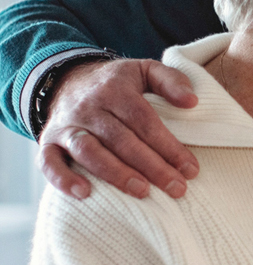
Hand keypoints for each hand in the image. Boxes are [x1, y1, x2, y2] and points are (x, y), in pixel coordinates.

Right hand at [39, 58, 199, 199]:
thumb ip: (171, 80)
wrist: (66, 79)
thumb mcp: (145, 70)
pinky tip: (84, 194)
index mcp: (115, 90)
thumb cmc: (116, 82)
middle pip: (121, 139)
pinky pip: (48, 162)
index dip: (168, 145)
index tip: (190, 169)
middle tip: (177, 188)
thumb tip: (192, 101)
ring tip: (142, 191)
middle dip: (151, 166)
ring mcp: (67, 126)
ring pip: (88, 151)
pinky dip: (63, 179)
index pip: (144, 120)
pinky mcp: (48, 142)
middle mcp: (89, 108)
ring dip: (115, 173)